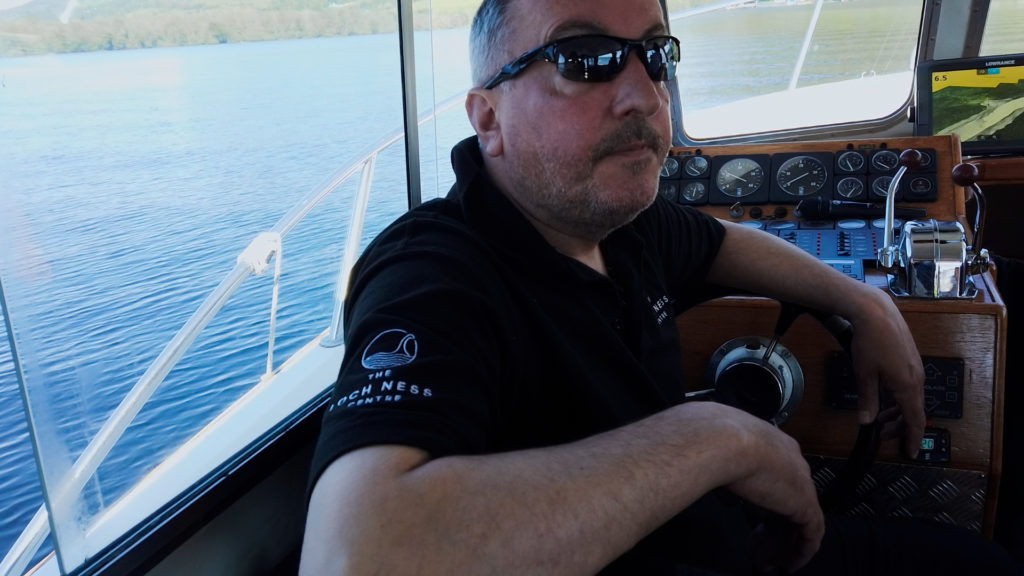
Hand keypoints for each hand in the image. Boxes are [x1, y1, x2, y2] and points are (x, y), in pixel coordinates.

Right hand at [721, 408, 824, 572]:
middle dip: (773, 524)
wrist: (721, 440)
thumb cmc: (710, 439)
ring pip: (798, 518)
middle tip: (756, 543)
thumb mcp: (716, 452)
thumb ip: (726, 473)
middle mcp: (791, 459)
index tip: (752, 517)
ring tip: (767, 562)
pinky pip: (811, 533)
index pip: (776, 476)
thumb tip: (726, 495)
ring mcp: (801, 481)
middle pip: (788, 498)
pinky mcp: (804, 503)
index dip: (764, 500)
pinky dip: (800, 551)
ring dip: (782, 542)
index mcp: (771, 442)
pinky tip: (788, 565)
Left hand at [847, 289, 925, 457]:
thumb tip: (867, 421)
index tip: (910, 452)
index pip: (915, 420)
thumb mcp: (864, 374)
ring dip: (898, 411)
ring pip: (911, 397)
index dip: (912, 438)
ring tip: (880, 418)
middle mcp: (917, 378)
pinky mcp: (911, 358)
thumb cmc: (869, 342)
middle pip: (914, 411)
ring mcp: (916, 367)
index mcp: (908, 386)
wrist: (876, 312)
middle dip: (900, 426)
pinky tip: (884, 396)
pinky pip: (909, 384)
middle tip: (883, 435)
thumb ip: (867, 400)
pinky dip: (899, 396)